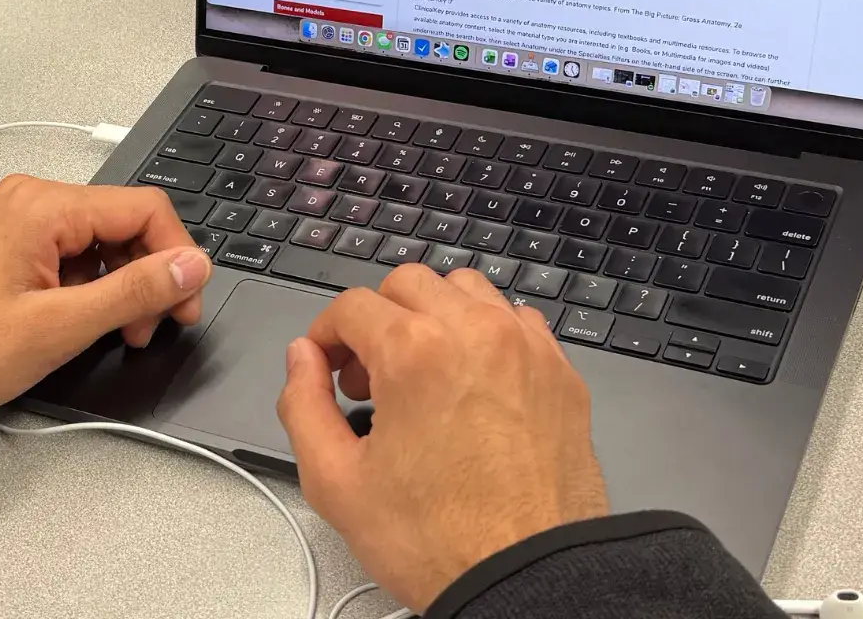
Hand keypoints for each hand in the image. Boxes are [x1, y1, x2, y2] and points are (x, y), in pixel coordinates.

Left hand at [0, 176, 210, 419]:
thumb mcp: (61, 327)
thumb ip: (135, 291)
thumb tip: (193, 266)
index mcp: (43, 207)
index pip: (144, 208)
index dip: (177, 256)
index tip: (184, 304)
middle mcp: (31, 199)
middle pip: (125, 221)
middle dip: (150, 274)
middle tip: (152, 328)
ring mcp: (17, 218)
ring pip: (101, 239)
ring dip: (123, 284)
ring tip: (118, 333)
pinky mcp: (9, 241)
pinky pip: (71, 250)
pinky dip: (91, 284)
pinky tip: (85, 320)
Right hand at [276, 264, 607, 612]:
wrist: (528, 578)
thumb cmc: (443, 542)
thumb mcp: (335, 483)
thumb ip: (303, 405)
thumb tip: (301, 360)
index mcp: (415, 353)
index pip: (351, 306)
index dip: (325, 336)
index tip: (325, 367)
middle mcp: (475, 333)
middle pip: (408, 284)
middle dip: (377, 319)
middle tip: (367, 376)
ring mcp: (525, 348)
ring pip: (467, 290)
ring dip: (434, 316)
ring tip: (421, 373)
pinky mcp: (561, 374)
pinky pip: (517, 322)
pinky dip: (486, 335)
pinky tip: (472, 383)